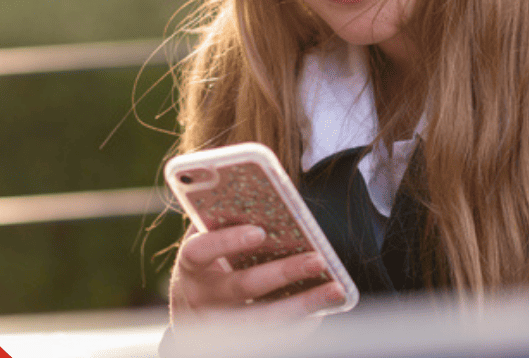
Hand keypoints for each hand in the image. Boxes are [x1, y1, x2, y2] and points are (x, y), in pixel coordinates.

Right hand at [169, 224, 346, 324]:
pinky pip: (274, 336)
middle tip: (318, 260)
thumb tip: (272, 187)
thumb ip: (228, 218)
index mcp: (192, 265)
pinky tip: (325, 308)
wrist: (194, 312)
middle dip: (283, 272)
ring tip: (336, 289)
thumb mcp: (208, 240)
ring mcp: (220, 324)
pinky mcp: (240, 341)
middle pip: (243, 285)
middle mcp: (202, 297)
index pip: (202, 250)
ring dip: (303, 304)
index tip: (259, 232)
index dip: (228, 241)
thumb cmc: (211, 261)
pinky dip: (301, 324)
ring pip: (263, 319)